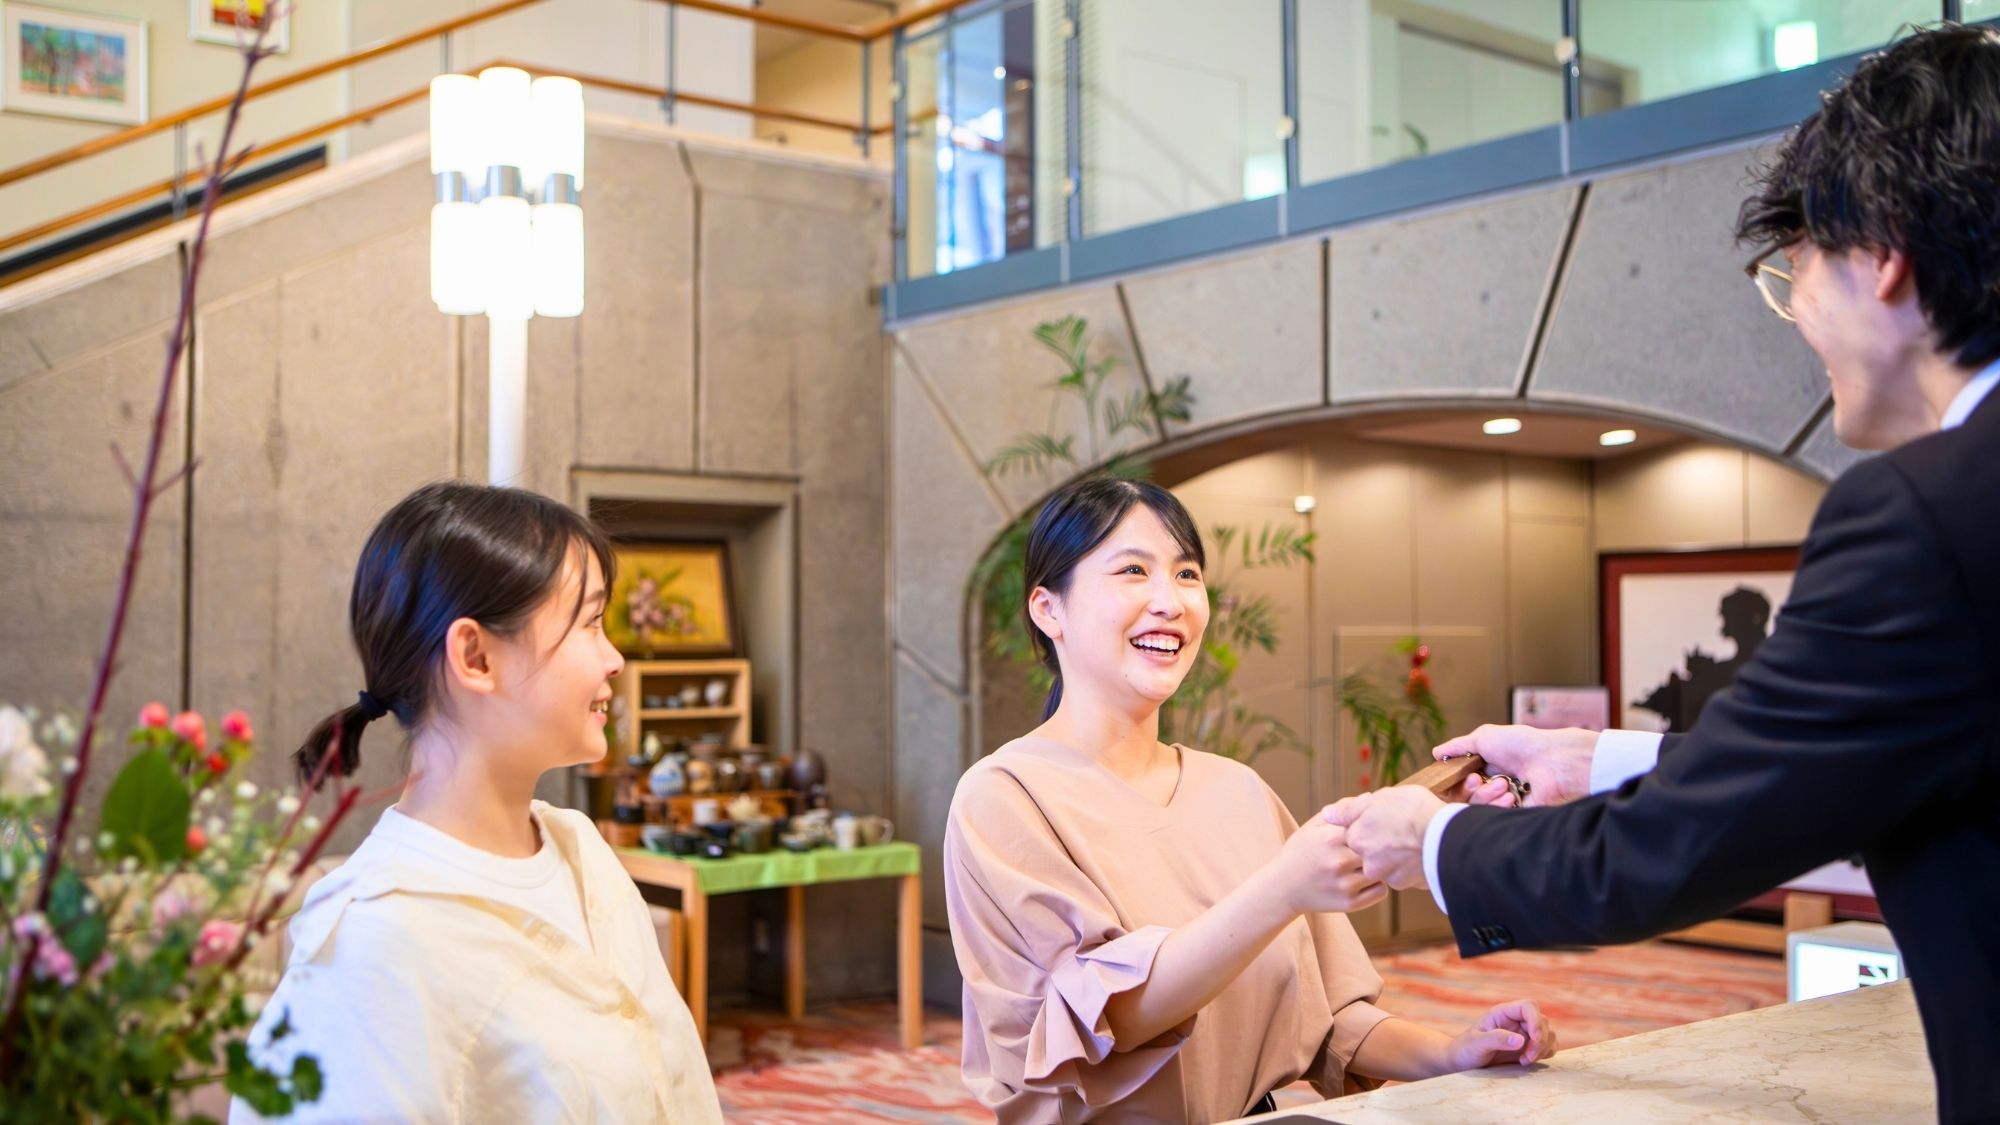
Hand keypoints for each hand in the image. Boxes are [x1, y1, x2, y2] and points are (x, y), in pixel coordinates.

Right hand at [1267, 815, 1389, 915]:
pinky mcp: (1350, 903)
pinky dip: (1377, 885)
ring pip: (1382, 870)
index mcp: (1331, 838)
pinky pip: (1380, 891)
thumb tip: (1370, 797)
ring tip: (1368, 864)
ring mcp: (1345, 884)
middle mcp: (1340, 861)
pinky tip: (1366, 879)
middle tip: (1379, 846)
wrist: (1282, 888)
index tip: (1374, 829)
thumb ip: (1340, 812)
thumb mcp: (1312, 827)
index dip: (1374, 827)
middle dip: (1379, 847)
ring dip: (1380, 866)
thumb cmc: (1300, 852)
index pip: (1369, 826)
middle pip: (1378, 849)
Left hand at [1322, 786, 1442, 889]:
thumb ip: (1351, 809)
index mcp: (1358, 838)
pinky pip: (1404, 874)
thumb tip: (1329, 814)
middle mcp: (1368, 862)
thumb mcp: (1380, 798)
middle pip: (1368, 852)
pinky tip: (1421, 852)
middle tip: (1398, 830)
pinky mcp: (1407, 884)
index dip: (1367, 824)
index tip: (1381, 819)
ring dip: (1395, 855)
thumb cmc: (1414, 810)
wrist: (1446, 836)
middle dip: (1379, 842)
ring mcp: (1387, 875)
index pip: (1353, 834)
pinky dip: (1410, 866)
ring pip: (1386, 864)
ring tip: (1412, 840)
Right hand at [1432, 724, 1598, 806]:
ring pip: (1479, 809)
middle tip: (1479, 780)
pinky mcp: (1516, 815)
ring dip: (1487, 797)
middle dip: (1472, 790)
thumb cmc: (1519, 744)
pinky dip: (1499, 808)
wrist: (1551, 761)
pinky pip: (1495, 819)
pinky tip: (1511, 797)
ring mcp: (1505, 800)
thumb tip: (1435, 753)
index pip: (1462, 781)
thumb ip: (1458, 747)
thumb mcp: (1483, 737)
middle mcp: (1494, 784)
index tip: (1465, 776)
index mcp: (1488, 766)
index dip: (1459, 782)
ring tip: (1504, 785)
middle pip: (1467, 797)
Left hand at [1443, 1000, 1557, 1069]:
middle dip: (1539, 1041)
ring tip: (1524, 1061)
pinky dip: (1544, 1053)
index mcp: (1504, 1012)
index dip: (1536, 1020)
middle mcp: (1517, 1020)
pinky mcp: (1529, 1046)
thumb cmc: (1466, 1049)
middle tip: (1526, 1058)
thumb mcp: (1476, 1044)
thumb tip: (1520, 1040)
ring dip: (1543, 1048)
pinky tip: (1527, 1061)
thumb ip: (1496, 1039)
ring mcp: (1524, 1032)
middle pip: (1542, 1021)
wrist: (1463, 1060)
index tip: (1533, 1039)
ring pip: (1548, 1034)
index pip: (1529, 1006)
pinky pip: (1548, 1046)